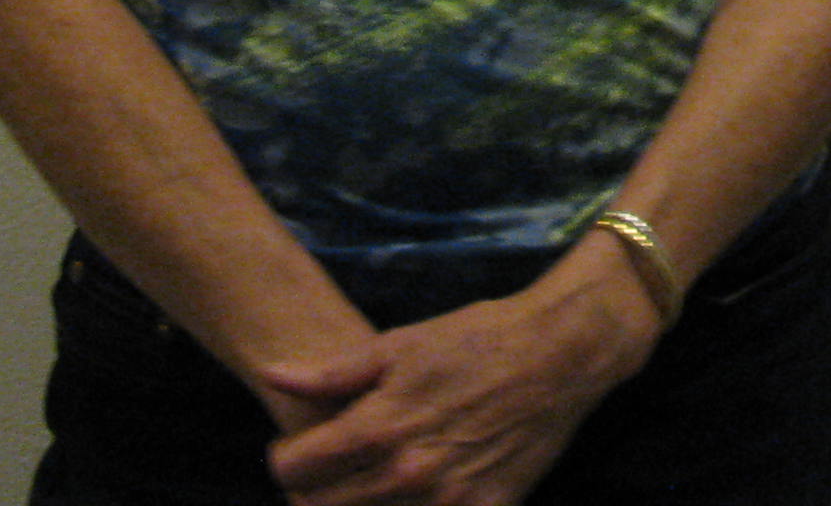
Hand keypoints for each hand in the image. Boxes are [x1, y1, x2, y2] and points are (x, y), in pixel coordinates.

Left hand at [260, 268, 659, 505]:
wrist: (558, 356)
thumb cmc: (477, 340)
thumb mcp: (402, 343)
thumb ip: (334, 372)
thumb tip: (272, 374)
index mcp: (379, 425)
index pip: (293, 470)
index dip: (285, 460)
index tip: (297, 451)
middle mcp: (405, 473)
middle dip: (311, 494)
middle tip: (328, 474)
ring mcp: (445, 501)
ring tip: (366, 487)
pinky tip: (410, 498)